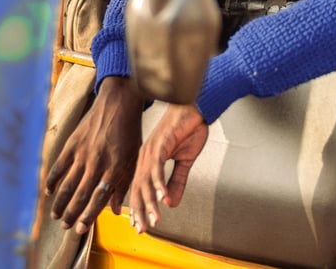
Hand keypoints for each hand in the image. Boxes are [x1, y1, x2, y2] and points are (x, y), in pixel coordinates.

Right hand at [45, 76, 144, 233]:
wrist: (119, 102)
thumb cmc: (129, 132)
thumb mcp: (134, 157)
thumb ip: (124, 184)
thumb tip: (116, 211)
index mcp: (115, 165)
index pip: (99, 196)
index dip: (88, 215)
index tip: (80, 229)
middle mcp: (98, 161)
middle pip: (81, 194)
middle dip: (72, 213)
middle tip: (66, 227)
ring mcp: (83, 152)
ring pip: (68, 183)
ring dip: (60, 202)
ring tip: (56, 216)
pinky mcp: (73, 142)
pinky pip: (59, 165)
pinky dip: (52, 180)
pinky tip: (49, 192)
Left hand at [128, 103, 207, 232]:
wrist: (196, 107)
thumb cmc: (189, 127)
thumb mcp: (185, 160)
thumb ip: (177, 181)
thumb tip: (171, 202)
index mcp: (149, 159)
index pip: (140, 187)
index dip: (140, 207)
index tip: (141, 224)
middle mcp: (146, 155)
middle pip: (139, 188)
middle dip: (140, 210)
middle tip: (143, 228)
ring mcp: (151, 150)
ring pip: (146, 181)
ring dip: (150, 202)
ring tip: (155, 219)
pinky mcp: (160, 144)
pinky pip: (157, 168)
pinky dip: (159, 184)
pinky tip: (163, 197)